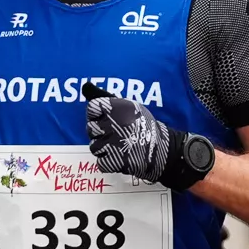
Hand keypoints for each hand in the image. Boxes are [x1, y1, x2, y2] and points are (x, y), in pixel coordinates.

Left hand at [84, 87, 212, 187]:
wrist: (163, 149)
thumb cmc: (144, 125)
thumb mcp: (129, 106)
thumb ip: (106, 97)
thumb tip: (85, 87)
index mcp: (116, 107)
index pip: (92, 108)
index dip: (97, 115)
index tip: (106, 119)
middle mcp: (112, 123)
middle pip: (91, 128)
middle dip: (100, 133)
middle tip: (116, 135)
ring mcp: (112, 143)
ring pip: (94, 147)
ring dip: (104, 148)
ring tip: (119, 147)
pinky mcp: (114, 161)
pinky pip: (100, 162)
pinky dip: (108, 162)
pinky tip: (119, 158)